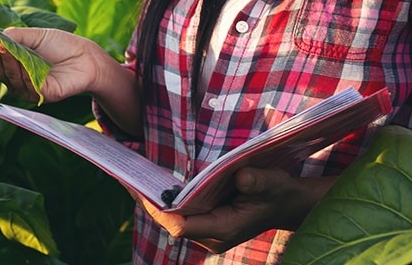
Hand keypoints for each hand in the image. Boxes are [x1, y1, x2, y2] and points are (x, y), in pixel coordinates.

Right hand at [0, 27, 105, 102]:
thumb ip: (15, 37)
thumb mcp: (35, 36)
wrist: (86, 57)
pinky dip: (20, 71)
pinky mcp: (40, 96)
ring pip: (9, 77)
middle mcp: (18, 78)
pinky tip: (17, 59)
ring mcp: (28, 88)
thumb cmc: (60, 44)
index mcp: (14, 63)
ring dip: (3, 61)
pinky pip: (25, 85)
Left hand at [132, 167, 335, 253]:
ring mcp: (207, 231)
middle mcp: (210, 235)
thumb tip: (242, 178)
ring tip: (129, 175)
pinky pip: (177, 214)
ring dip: (152, 200)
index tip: (144, 189)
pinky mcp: (205, 223)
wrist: (286, 203)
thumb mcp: (274, 182)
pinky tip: (149, 181)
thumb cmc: (279, 192)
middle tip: (126, 176)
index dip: (160, 210)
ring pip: (171, 220)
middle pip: (169, 223)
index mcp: (223, 229)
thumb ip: (259, 181)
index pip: (181, 226)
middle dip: (147, 201)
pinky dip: (163, 199)